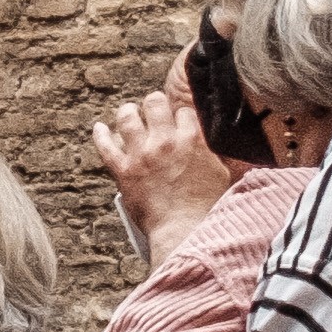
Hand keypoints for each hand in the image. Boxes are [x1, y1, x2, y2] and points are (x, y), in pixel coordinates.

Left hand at [96, 49, 238, 259]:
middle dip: (154, 102)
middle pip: (155, 103)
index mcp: (193, 139)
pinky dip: (101, 134)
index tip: (178, 116)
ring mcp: (141, 153)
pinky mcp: (123, 169)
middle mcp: (165, 140)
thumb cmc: (206, 207)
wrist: (184, 229)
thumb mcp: (222, 175)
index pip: (184, 110)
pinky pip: (105, 145)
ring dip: (127, 112)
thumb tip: (232, 148)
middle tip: (153, 106)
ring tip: (128, 111)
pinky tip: (99, 128)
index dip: (180, 112)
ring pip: (127, 117)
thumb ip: (218, 156)